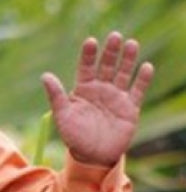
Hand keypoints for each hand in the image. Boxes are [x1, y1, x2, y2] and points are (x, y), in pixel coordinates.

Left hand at [41, 32, 154, 166]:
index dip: (89, 55)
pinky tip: (146, 66)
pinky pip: (137, 91)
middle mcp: (101, 89)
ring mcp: (116, 97)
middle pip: (106, 66)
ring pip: (123, 74)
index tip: (91, 41)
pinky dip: (142, 79)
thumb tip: (45, 75)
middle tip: (115, 36)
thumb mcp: (62, 115)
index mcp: (83, 89)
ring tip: (131, 43)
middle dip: (110, 52)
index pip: (86, 67)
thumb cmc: (74, 136)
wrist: (92, 156)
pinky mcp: (130, 108)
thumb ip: (56, 96)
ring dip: (128, 59)